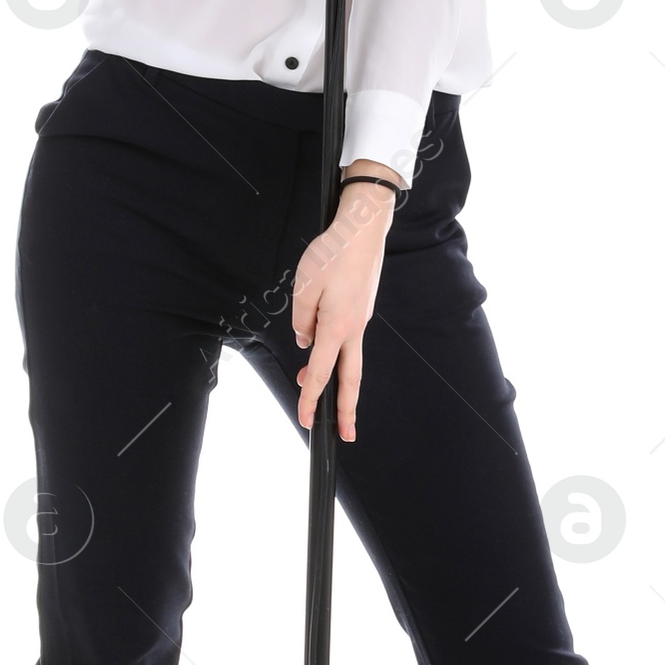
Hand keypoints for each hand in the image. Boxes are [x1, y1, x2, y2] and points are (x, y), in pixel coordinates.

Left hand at [291, 180, 394, 439]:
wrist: (362, 229)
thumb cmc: (333, 253)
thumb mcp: (304, 286)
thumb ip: (301, 319)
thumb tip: (305, 340)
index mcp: (338, 327)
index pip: (323, 373)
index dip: (311, 399)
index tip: (307, 421)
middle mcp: (353, 328)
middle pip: (351, 379)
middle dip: (346, 410)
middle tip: (344, 435)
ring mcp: (360, 319)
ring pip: (350, 359)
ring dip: (337, 379)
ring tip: (315, 390)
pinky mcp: (360, 309)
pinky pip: (347, 339)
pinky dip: (336, 353)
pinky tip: (320, 346)